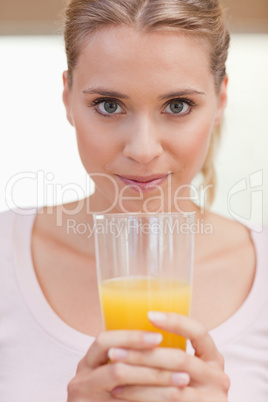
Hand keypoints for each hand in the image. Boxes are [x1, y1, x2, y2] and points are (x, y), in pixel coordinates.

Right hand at [67, 329, 189, 400]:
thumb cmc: (109, 391)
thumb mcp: (109, 370)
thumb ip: (127, 355)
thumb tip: (162, 333)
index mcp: (87, 363)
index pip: (104, 341)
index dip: (131, 338)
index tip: (158, 337)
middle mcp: (82, 382)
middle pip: (116, 367)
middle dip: (151, 363)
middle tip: (181, 359)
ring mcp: (88, 401)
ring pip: (125, 390)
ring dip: (158, 384)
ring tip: (182, 380)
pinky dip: (153, 401)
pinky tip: (173, 398)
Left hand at [107, 312, 229, 400]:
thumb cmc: (183, 389)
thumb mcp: (187, 369)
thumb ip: (171, 353)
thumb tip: (134, 324)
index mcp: (214, 358)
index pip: (198, 332)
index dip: (176, 322)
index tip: (149, 315)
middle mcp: (218, 378)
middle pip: (179, 359)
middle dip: (143, 354)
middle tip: (114, 350)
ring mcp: (210, 400)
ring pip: (170, 387)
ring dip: (137, 379)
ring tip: (113, 371)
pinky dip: (140, 397)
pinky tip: (121, 392)